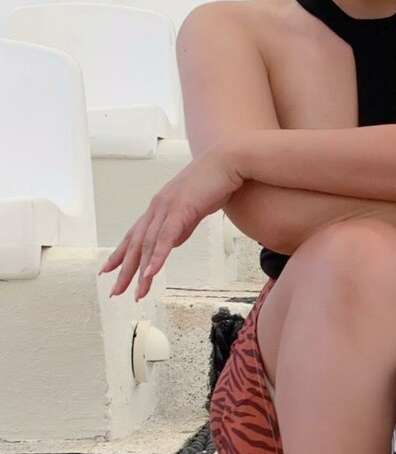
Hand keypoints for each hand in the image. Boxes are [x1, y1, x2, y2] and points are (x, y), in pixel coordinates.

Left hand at [98, 143, 243, 300]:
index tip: (108, 269)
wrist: (229, 161)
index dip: (121, 253)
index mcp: (160, 206)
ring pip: (149, 244)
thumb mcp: (195, 208)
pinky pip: (166, 237)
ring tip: (138, 292)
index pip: (135, 234)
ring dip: (142, 270)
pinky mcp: (181, 208)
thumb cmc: (216, 182)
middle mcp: (157, 206)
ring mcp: (167, 207)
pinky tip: (151, 272)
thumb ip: (181, 225)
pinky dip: (158, 256)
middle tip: (116, 291)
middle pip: (136, 243)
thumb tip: (172, 242)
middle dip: (125, 269)